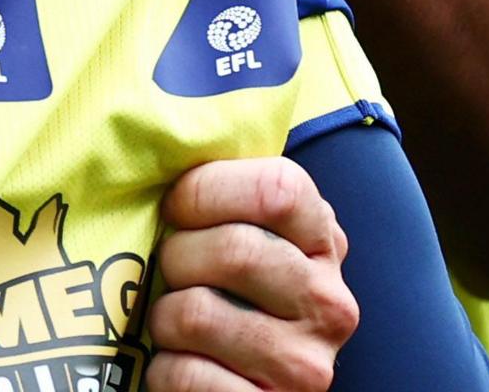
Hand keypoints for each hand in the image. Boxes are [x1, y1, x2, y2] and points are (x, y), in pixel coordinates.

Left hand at [143, 157, 356, 391]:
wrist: (241, 386)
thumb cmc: (218, 291)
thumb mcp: (233, 230)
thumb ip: (219, 187)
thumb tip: (157, 123)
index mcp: (322, 241)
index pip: (278, 188)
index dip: (207, 190)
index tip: (177, 206)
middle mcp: (330, 303)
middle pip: (234, 250)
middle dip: (175, 258)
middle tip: (170, 272)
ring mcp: (308, 363)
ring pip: (198, 313)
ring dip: (163, 318)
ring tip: (175, 322)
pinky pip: (188, 375)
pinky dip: (166, 371)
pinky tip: (181, 365)